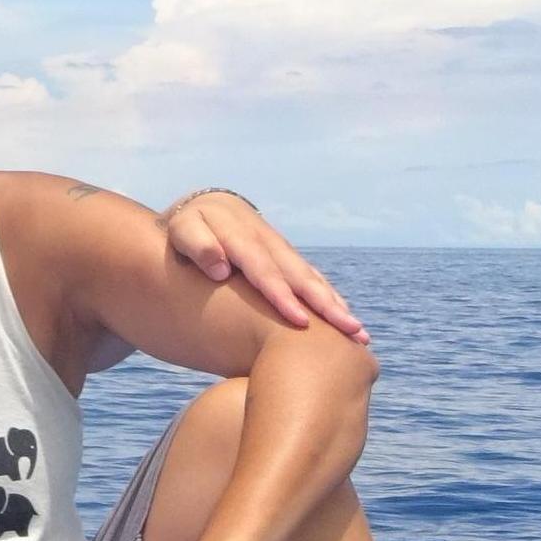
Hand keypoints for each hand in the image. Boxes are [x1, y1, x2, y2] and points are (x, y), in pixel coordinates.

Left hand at [165, 194, 367, 345]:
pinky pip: (312, 278)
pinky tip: (345, 319)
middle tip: (348, 331)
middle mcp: (268, 243)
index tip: (299, 321)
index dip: (281, 295)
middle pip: (299, 276)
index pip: (262, 269)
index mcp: (241, 237)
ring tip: (358, 333)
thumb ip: (197, 245)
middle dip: (324, 305)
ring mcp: (282, 250)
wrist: (207, 208)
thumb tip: (221, 270)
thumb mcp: (182, 230)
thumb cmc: (188, 227)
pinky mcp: (288, 258)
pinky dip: (330, 298)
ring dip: (335, 305)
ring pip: (312, 278)